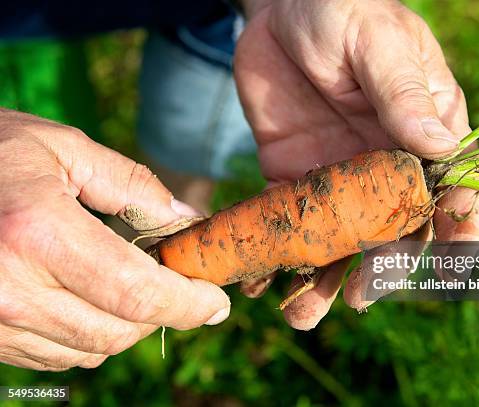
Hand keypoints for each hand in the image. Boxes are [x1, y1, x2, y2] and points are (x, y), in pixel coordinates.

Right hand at [0, 109, 230, 370]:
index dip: (187, 304)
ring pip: (89, 351)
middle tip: (179, 286)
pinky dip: (87, 335)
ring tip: (132, 285)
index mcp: (37, 232)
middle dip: (162, 313)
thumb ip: (132, 186)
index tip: (216, 304)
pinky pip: (55, 355)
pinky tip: (90, 298)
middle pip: (117, 331)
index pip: (135, 292)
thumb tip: (185, 224)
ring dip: (125, 325)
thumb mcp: (64, 149)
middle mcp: (10, 287)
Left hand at [235, 0, 478, 328]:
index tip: (448, 267)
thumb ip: (403, 92)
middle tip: (360, 297)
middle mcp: (385, 164)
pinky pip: (288, 223)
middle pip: (392, 229)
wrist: (279, 10)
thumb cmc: (343, 10)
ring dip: (324, 279)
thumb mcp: (377, 43)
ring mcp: (339, 176)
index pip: (451, 190)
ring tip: (302, 313)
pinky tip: (262, 281)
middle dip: (381, 269)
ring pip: (340, 240)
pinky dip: (277, 255)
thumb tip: (441, 146)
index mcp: (423, 133)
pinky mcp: (292, 177)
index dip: (455, 230)